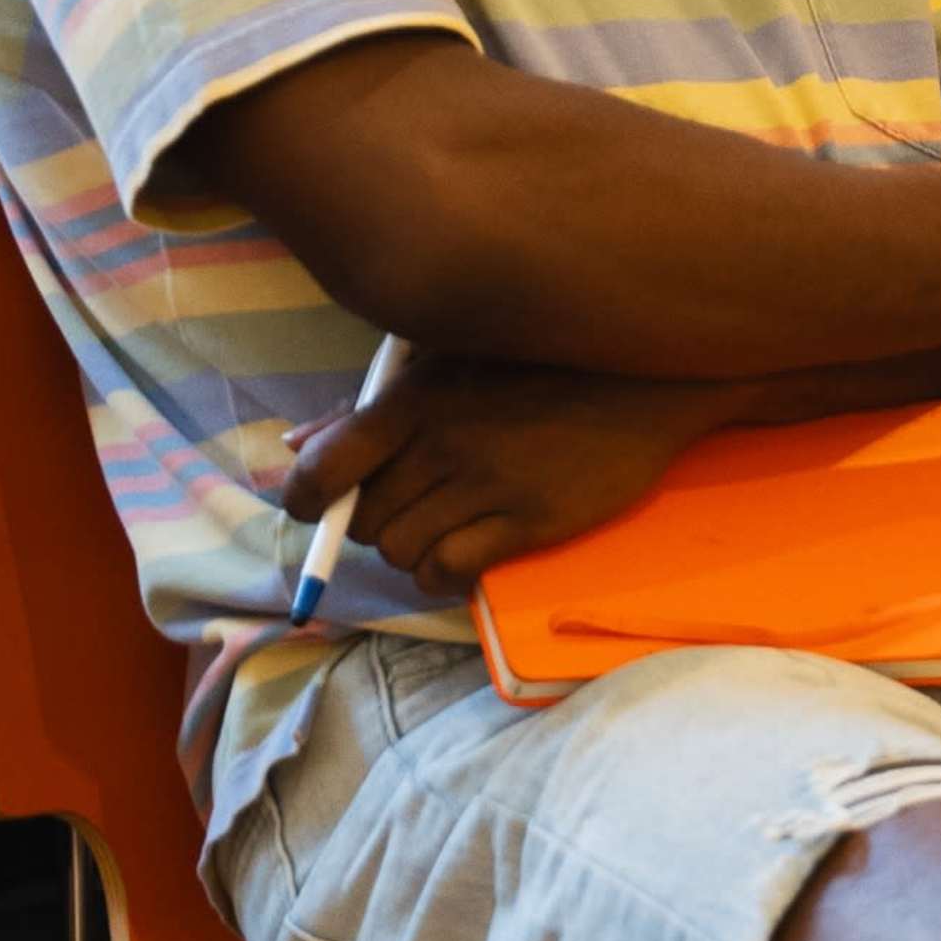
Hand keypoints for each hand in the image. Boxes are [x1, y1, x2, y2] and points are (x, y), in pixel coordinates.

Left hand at [279, 358, 735, 583]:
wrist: (642, 381)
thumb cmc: (538, 366)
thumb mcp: (448, 365)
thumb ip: (372, 409)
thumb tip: (297, 447)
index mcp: (415, 398)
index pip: (327, 465)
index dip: (303, 498)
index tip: (312, 508)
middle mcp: (442, 443)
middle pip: (364, 519)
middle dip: (371, 526)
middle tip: (403, 512)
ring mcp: (487, 485)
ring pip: (401, 551)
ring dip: (408, 552)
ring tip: (438, 533)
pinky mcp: (529, 522)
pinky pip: (449, 571)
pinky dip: (441, 575)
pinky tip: (460, 559)